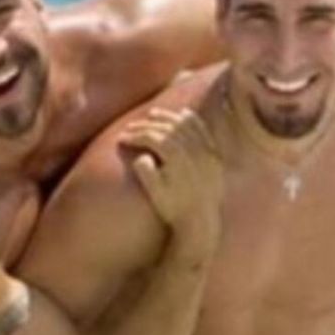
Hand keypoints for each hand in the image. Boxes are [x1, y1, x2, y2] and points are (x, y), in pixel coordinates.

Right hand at [119, 107, 223, 241]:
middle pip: (167, 128)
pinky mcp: (213, 155)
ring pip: (184, 125)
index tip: (121, 138)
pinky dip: (191, 120)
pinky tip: (182, 114)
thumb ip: (146, 172)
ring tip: (151, 115)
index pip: (152, 137)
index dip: (135, 136)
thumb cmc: (173, 208)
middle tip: (130, 127)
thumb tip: (141, 156)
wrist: (201, 220)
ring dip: (166, 117)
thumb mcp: (155, 193)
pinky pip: (202, 130)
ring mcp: (206, 151)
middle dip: (146, 125)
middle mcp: (194, 151)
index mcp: (178, 158)